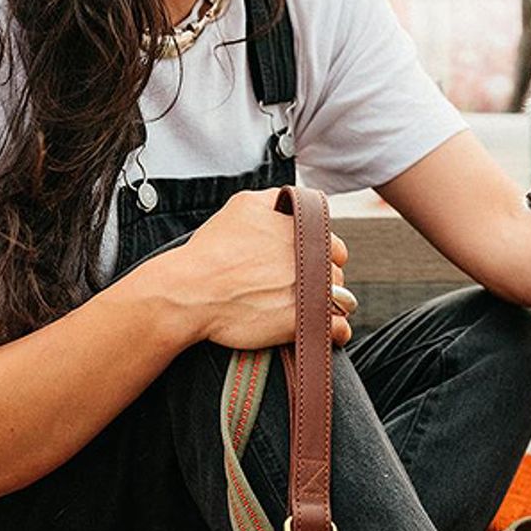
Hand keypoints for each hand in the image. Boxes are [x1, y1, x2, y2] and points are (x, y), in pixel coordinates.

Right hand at [154, 188, 352, 350]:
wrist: (190, 291)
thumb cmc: (211, 251)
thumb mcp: (244, 205)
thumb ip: (276, 198)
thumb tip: (291, 203)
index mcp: (301, 232)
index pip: (333, 244)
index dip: (321, 255)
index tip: (306, 263)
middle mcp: (310, 259)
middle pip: (336, 272)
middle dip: (323, 279)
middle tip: (299, 286)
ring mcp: (308, 291)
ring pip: (340, 299)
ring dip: (330, 304)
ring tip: (307, 307)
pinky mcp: (301, 321)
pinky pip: (337, 329)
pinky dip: (336, 332)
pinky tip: (326, 332)